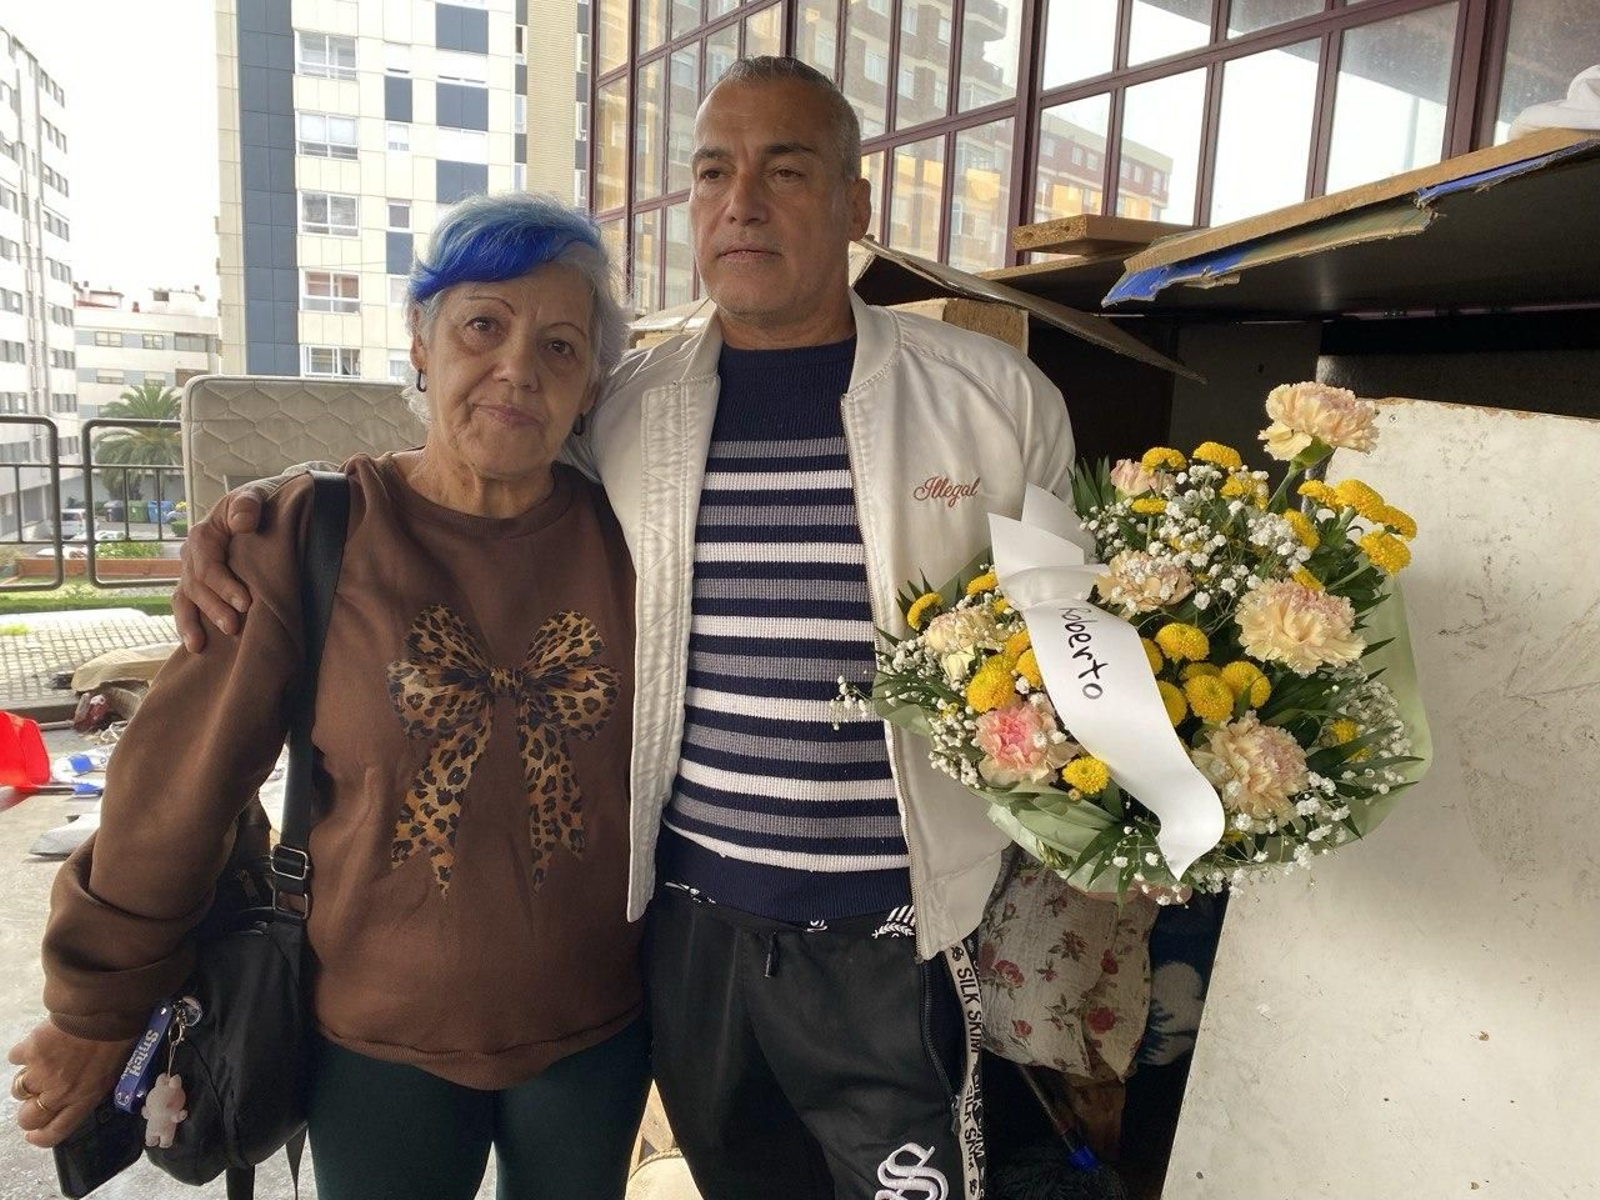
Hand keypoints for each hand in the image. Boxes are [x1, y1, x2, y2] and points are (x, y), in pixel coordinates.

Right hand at [8, 1022, 134, 1147]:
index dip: (40, 1137)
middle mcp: (59, 1093)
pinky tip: (37, 1044)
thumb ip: (92, 1087)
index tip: (33, 1135)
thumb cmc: (118, 1039)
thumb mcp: (113, 1072)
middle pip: (29, 1117)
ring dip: (27, 1081)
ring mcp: (41, 1074)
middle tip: (35, 1100)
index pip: (56, 1132)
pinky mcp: (30, 1052)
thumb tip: (82, 1091)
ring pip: (19, 1090)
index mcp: (84, 1099)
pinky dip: (23, 1053)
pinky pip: (16, 1058)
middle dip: (28, 1112)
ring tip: (40, 1067)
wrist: (106, 1012)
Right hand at [173, 484, 268, 651]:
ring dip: (192, 622)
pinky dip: (188, 625)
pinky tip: (195, 646)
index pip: (208, 565)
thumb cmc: (260, 504)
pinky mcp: (200, 586)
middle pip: (196, 586)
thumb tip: (242, 522)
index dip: (224, 585)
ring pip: (185, 599)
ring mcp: (193, 572)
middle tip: (233, 627)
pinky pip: (187, 606)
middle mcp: (192, 555)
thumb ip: (247, 504)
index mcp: (204, 535)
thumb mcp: (255, 495)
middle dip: (213, 608)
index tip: (246, 602)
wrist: (263, 510)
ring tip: (200, 644)